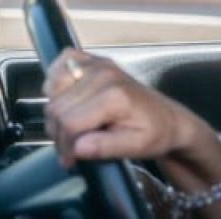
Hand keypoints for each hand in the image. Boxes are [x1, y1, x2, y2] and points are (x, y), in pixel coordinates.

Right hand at [43, 49, 195, 168]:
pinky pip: (61, 64)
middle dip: (59, 133)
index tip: (72, 160)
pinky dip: (56, 82)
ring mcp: (98, 64)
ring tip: (73, 127)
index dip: (66, 146)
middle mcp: (103, 74)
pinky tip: (70, 99)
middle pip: (57, 108)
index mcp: (115, 96)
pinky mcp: (93, 59)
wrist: (168, 117)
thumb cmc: (155, 132)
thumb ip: (107, 147)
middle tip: (72, 148)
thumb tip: (78, 147)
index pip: (69, 123)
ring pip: (52, 90)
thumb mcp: (137, 147)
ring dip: (56, 112)